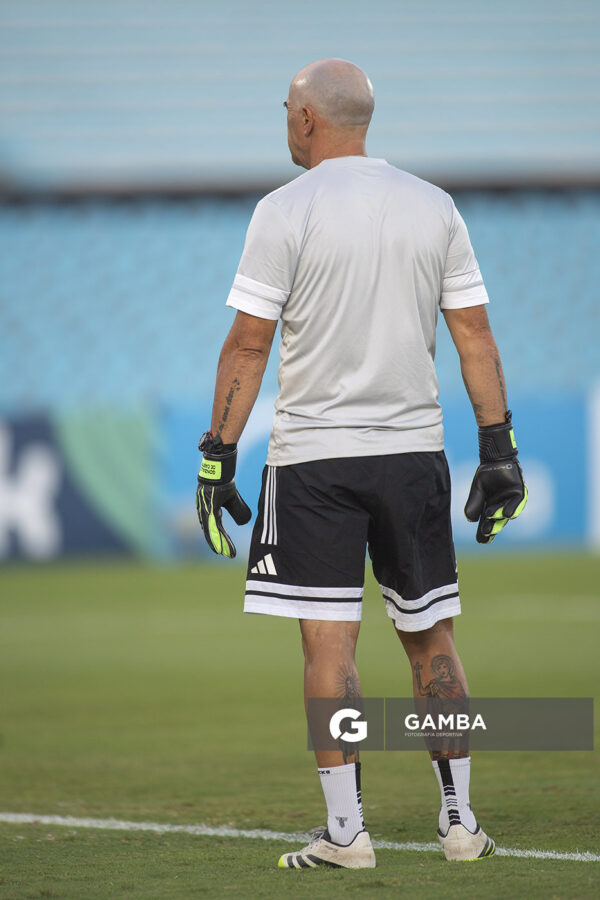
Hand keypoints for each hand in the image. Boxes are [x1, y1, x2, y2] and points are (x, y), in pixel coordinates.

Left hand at [196, 432, 251, 557]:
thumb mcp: (232, 498)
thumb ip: (237, 510)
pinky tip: (217, 541)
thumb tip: (244, 521)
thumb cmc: (224, 481)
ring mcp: (205, 508)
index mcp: (210, 509)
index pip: (214, 527)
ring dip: (217, 542)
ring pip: (210, 530)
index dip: (219, 538)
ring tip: (221, 553)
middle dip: (218, 544)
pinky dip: (214, 534)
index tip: (224, 550)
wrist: (220, 468)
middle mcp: (204, 510)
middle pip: (211, 531)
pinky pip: (211, 524)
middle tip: (225, 555)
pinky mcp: (208, 506)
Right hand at [464, 411, 527, 543]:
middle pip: (497, 522)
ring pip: (506, 514)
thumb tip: (470, 520)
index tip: (481, 540)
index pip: (486, 524)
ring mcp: (510, 502)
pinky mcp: (519, 493)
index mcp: (488, 509)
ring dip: (499, 517)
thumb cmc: (486, 475)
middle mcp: (500, 508)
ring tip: (491, 518)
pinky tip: (507, 514)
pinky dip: (513, 509)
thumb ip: (474, 503)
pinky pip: (517, 504)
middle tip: (486, 532)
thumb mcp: (477, 490)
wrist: (495, 459)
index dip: (484, 533)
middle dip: (491, 528)